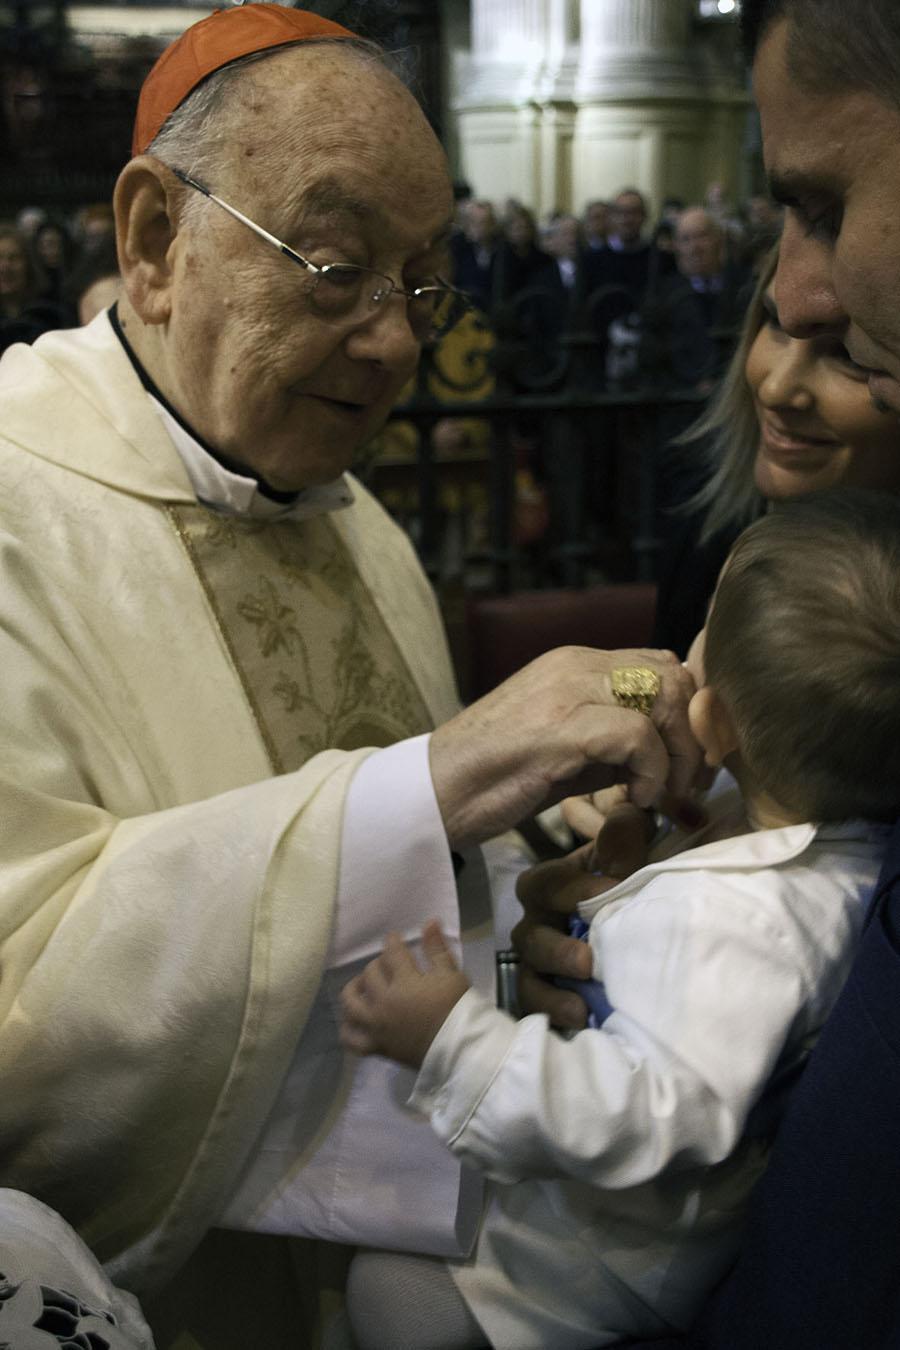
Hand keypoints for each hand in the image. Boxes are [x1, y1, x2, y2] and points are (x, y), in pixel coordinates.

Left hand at [340, 921, 470, 1069]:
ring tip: (365, 986)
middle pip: (370, 973)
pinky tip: (355, 1018)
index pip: (391, 952)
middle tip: (389, 965)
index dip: (393, 942)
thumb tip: (430, 921)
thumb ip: (437, 949)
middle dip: (379, 964)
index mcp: (404, 983)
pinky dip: (348, 1028)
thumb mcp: (451, 975)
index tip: (395, 940)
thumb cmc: (458, 1009)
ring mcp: (376, 1026)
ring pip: (350, 1003)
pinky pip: (350, 1039)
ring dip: (354, 989)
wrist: (460, 1050)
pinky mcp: (376, 1046)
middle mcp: (384, 1003)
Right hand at [429, 647, 698, 850]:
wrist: (435, 791)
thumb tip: (666, 756)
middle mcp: (576, 664)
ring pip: (664, 694)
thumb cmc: (494, 779)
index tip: (685, 766)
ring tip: (662, 794)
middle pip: (673, 674)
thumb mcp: (565, 749)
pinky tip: (635, 800)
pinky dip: (651, 772)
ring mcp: (567, 691)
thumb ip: (612, 740)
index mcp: (575, 663)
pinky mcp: (561, 728)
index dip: (686, 714)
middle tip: (685, 784)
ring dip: (677, 753)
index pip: (660, 664)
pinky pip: (637, 735)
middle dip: (692, 733)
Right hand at [512, 801, 653, 1028]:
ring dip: (552, 989)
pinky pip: (536, 1006)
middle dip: (558, 949)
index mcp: (554, 885)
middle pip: (530, 935)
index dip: (577, 889)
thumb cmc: (630, 887)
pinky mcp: (548, 994)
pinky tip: (581, 1022)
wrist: (650, 932)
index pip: (548, 883)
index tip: (616, 896)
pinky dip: (554, 1013)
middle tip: (589, 961)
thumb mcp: (631, 860)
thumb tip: (629, 815)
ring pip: (528, 974)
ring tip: (581, 1005)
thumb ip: (626, 839)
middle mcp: (538, 922)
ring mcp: (539, 962)